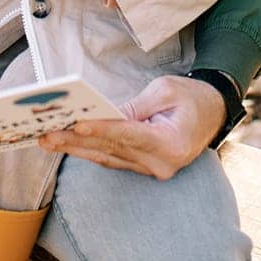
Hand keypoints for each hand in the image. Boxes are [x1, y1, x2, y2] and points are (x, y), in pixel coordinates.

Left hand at [38, 75, 226, 179]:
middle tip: (46, 134)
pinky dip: (90, 151)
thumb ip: (136, 106)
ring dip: (76, 148)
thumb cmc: (191, 97)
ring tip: (47, 139)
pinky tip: (68, 144)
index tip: (75, 125)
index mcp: (171, 143)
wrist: (214, 114)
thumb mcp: (166, 90)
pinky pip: (113, 160)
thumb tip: (105, 114)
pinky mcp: (145, 168)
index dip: (100, 130)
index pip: (128, 135)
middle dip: (76, 140)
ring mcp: (153, 169)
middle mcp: (160, 163)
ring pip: (107, 158)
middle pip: (111, 149)